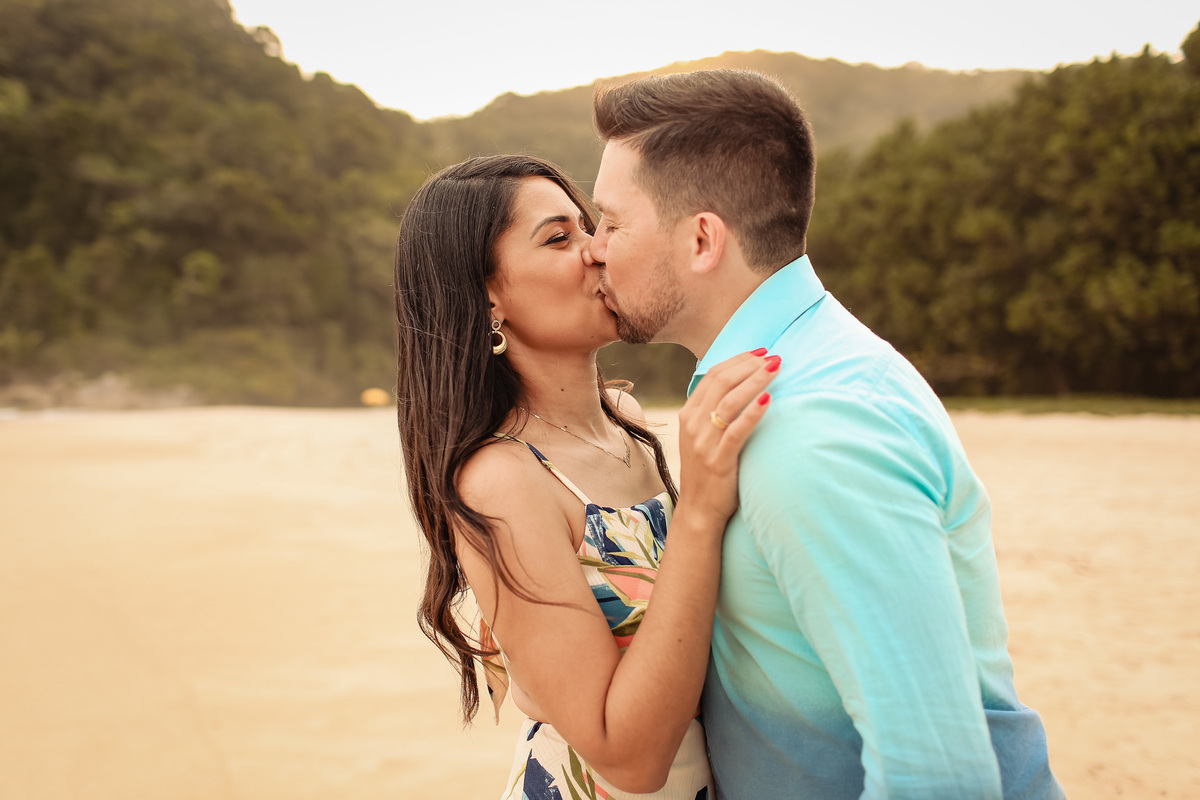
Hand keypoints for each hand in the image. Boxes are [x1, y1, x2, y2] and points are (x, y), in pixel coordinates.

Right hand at [676, 349, 778, 529]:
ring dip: (754, 381)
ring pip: (729, 401)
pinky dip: (752, 413)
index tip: (761, 351)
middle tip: (774, 357)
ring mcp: (704, 442)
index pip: (712, 375)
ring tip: (776, 368)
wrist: (699, 510)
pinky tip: (768, 400)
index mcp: (689, 414)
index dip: (738, 359)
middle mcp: (693, 424)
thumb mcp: (703, 436)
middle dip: (749, 365)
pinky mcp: (718, 460)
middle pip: (721, 382)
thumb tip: (738, 386)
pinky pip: (736, 431)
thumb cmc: (708, 471)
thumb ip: (713, 412)